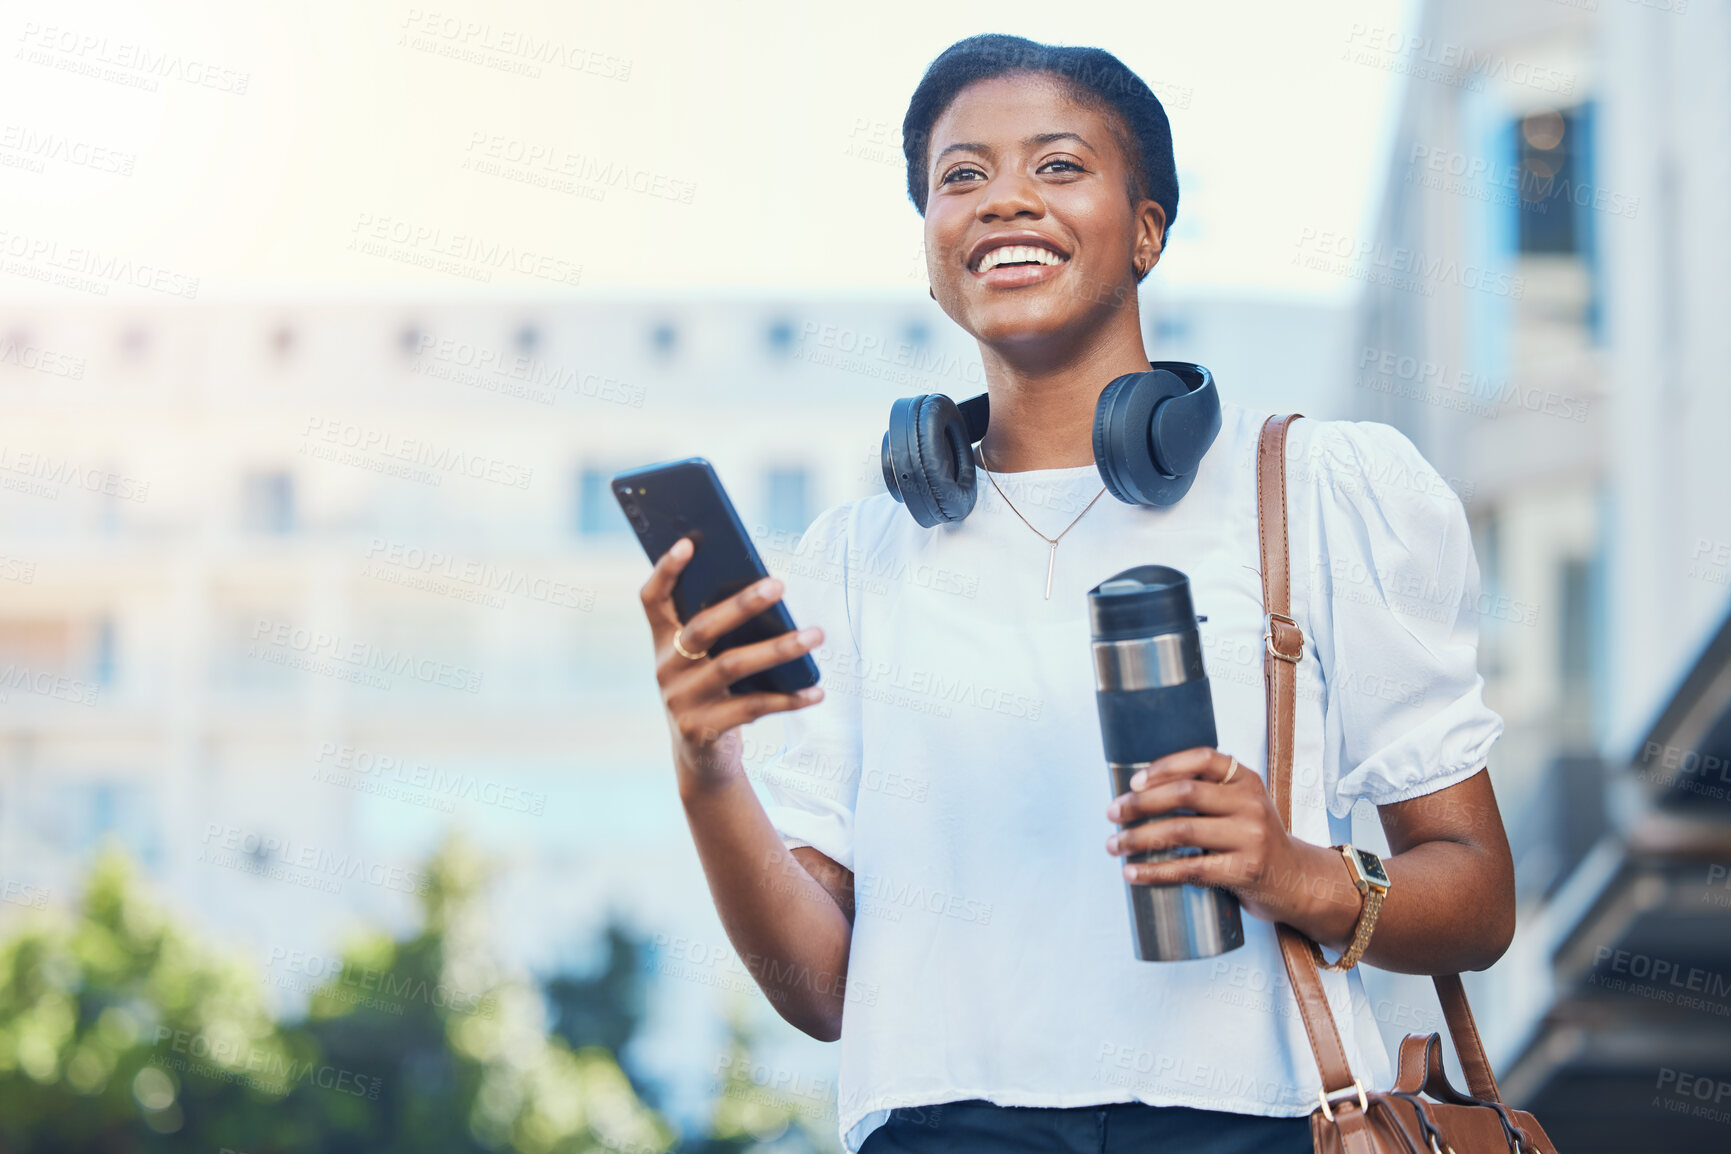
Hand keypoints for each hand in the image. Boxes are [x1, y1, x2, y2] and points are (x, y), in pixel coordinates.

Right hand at [639, 536, 825, 794]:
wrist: (702, 758)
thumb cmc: (714, 692)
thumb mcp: (708, 661)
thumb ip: (723, 631)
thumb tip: (770, 594)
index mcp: (664, 642)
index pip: (652, 600)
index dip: (666, 570)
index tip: (689, 542)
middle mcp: (666, 668)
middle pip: (702, 628)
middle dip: (742, 604)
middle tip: (779, 584)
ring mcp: (680, 701)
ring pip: (732, 666)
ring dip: (779, 649)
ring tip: (816, 635)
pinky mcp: (701, 730)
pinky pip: (751, 708)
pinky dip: (788, 698)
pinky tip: (816, 690)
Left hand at [1104, 746, 1357, 935]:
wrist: (1296, 882)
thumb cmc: (1253, 840)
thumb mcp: (1241, 805)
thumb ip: (1207, 791)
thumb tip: (1138, 789)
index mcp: (1246, 780)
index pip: (1202, 759)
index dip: (1164, 766)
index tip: (1133, 782)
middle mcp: (1251, 803)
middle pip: (1185, 795)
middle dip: (1139, 804)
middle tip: (1111, 814)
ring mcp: (1250, 837)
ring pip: (1181, 832)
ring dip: (1138, 839)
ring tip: (1113, 845)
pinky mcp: (1245, 871)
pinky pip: (1189, 868)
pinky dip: (1154, 872)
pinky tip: (1131, 873)